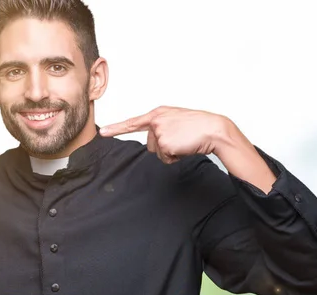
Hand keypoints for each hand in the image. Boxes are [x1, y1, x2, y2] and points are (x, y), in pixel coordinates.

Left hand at [100, 106, 234, 163]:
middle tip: (181, 139)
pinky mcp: (164, 142)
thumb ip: (163, 126)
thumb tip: (157, 141)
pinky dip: (175, 157)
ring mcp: (159, 131)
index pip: (133, 123)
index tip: (103, 133)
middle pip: (150, 145)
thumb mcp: (177, 120)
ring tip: (184, 142)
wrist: (213, 129)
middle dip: (164, 147)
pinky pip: (165, 158)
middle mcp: (156, 120)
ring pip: (157, 152)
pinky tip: (185, 147)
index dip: (117, 129)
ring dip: (170, 152)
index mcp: (158, 113)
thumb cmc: (199, 126)